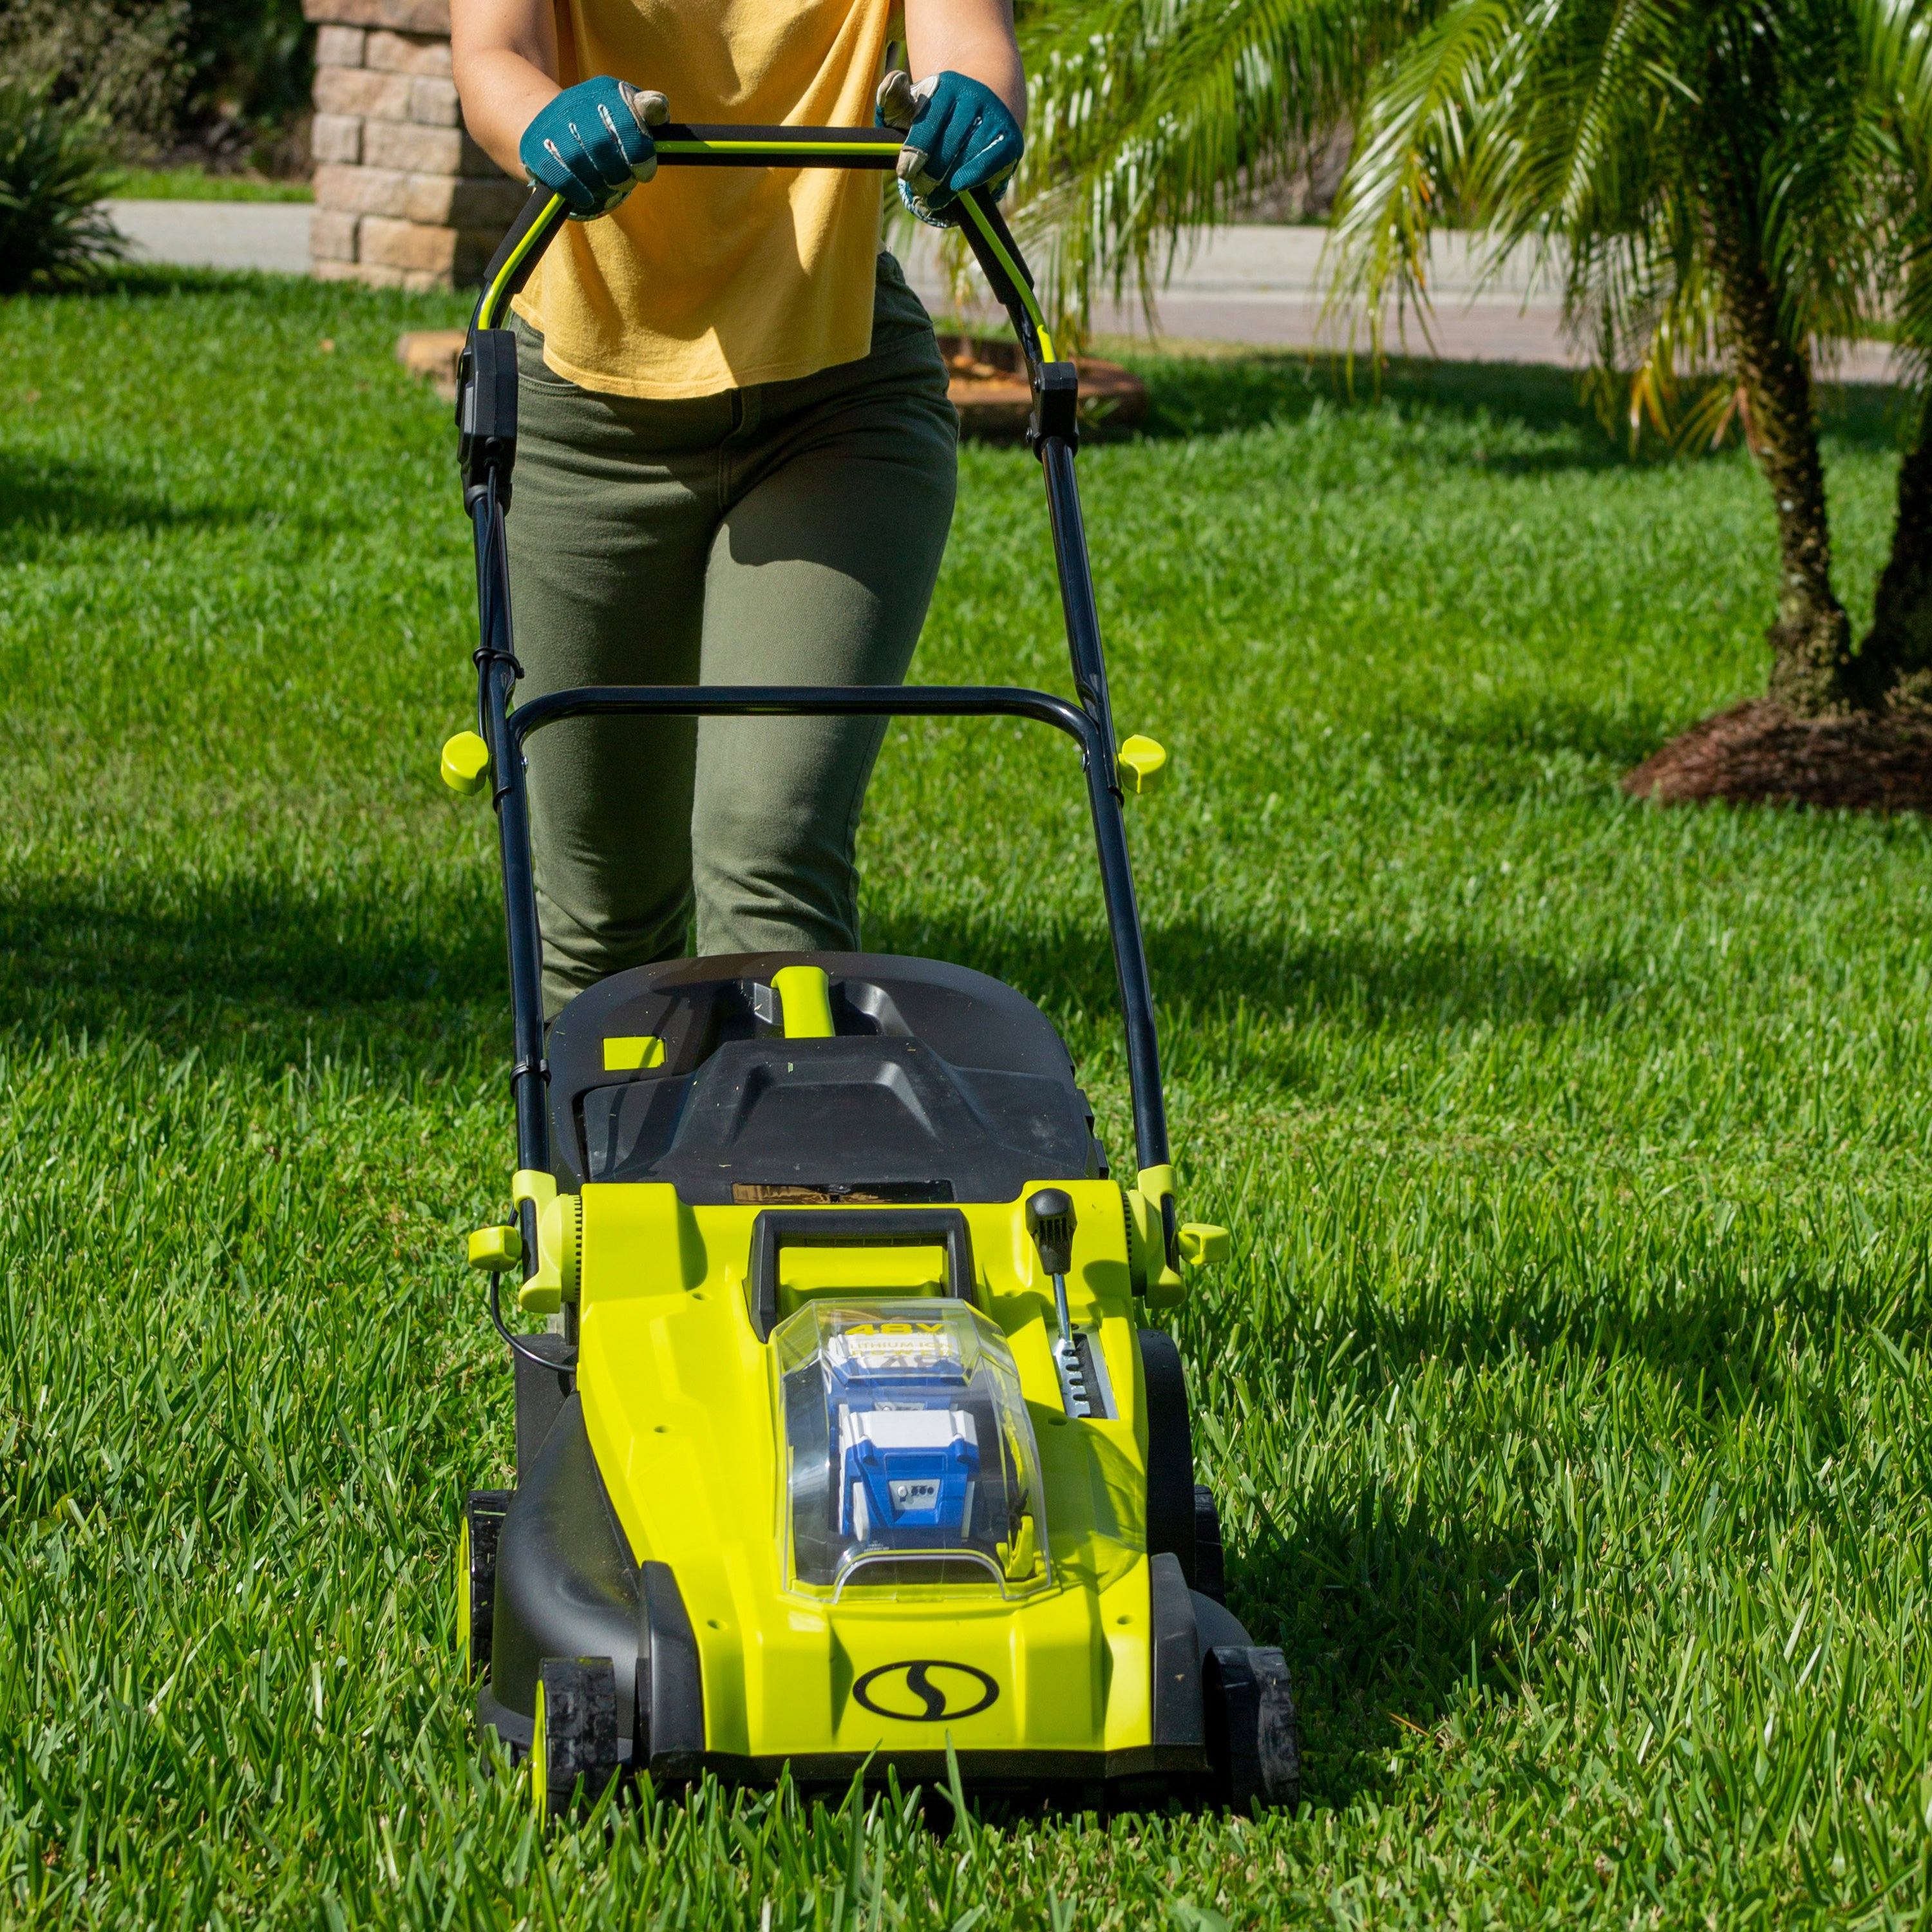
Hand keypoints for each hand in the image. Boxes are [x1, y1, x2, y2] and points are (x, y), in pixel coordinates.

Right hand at [518, 77, 668, 217]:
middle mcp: (575, 104)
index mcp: (603, 92)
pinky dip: (577, 191)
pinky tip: (587, 197)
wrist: (547, 125)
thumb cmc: (600, 125)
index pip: (626, 119)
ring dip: (600, 182)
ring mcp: (553, 127)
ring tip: (607, 186)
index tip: (644, 171)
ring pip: (580, 162)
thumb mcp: (626, 110)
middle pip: (602, 144)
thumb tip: (658, 108)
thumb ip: (648, 111)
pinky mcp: (537, 150)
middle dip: (620, 172)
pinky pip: (560, 176)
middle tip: (625, 181)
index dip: (639, 150)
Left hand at [876, 70, 1021, 226]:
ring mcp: (995, 118)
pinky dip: (973, 177)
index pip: (930, 120)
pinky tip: (958, 187)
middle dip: (930, 172)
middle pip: (949, 142)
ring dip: (948, 183)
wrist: (988, 101)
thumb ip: (894, 100)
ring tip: (933, 199)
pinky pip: (990, 163)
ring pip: (968, 156)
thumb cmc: (941, 113)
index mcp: (947, 86)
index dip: (917, 149)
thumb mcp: (914, 104)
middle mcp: (974, 97)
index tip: (905, 172)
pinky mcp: (1010, 140)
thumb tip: (893, 81)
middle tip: (918, 190)